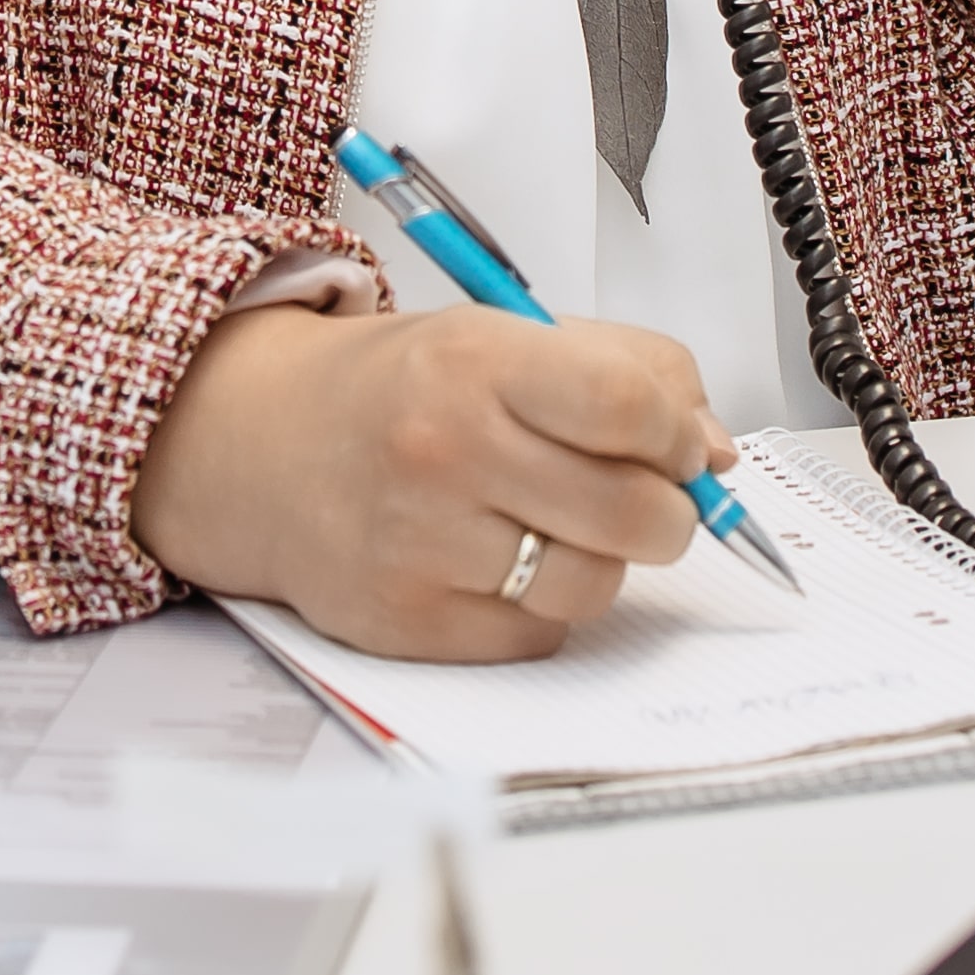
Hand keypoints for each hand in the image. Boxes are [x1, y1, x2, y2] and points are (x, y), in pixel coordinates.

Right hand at [129, 294, 721, 657]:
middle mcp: (447, 450)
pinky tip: (500, 564)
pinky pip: (536, 638)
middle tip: (645, 500)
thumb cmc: (400, 390)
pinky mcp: (408, 621)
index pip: (631, 407)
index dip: (679, 436)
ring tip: (559, 528)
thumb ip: (628, 372)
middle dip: (666, 513)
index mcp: (478, 360)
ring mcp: (423, 543)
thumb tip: (715, 455)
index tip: (678, 445)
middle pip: (634, 513)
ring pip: (593, 585)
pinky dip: (540, 611)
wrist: (259, 445)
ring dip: (600, 564)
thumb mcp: (503, 336)